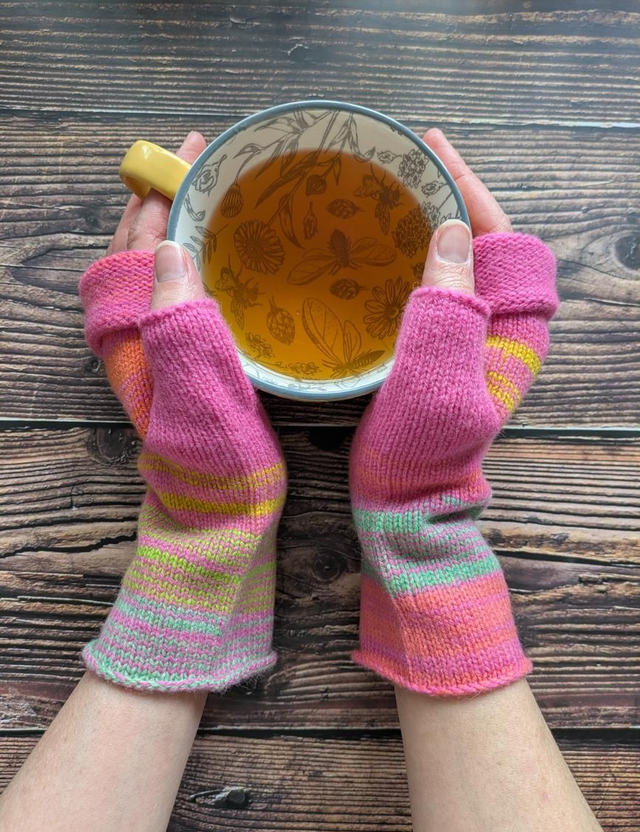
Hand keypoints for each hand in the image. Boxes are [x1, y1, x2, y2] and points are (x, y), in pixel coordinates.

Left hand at [78, 131, 286, 690]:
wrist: (218, 523)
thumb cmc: (212, 464)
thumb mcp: (200, 388)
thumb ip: (181, 319)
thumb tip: (168, 245)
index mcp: (137, 338)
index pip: (133, 245)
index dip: (157, 195)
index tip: (191, 155)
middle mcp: (143, 339)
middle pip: (145, 251)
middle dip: (171, 200)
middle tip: (216, 166)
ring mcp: (167, 352)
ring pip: (169, 272)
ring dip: (190, 229)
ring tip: (229, 197)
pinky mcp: (194, 366)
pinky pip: (195, 298)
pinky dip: (212, 266)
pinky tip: (245, 260)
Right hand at [349, 131, 557, 695]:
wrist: (406, 505)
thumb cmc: (422, 450)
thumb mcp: (434, 376)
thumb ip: (447, 305)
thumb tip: (453, 228)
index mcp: (512, 329)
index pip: (504, 236)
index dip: (470, 189)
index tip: (431, 151)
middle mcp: (497, 327)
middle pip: (481, 241)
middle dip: (446, 196)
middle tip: (400, 162)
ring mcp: (468, 340)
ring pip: (452, 262)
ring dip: (423, 225)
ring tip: (383, 191)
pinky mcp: (438, 351)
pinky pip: (428, 288)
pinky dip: (403, 261)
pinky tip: (370, 250)